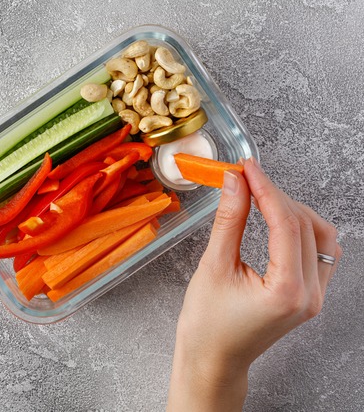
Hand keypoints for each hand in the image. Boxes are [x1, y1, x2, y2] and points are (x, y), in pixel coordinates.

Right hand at [167, 158, 340, 410]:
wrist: (212, 360)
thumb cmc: (206, 325)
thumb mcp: (213, 267)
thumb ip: (228, 221)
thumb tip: (235, 183)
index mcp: (287, 291)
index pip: (286, 223)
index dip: (266, 189)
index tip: (247, 167)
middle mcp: (310, 295)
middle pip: (306, 225)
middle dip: (276, 196)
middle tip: (246, 178)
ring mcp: (315, 297)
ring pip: (321, 236)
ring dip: (293, 211)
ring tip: (260, 197)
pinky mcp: (310, 296)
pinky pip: (319, 251)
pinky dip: (300, 229)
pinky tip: (276, 219)